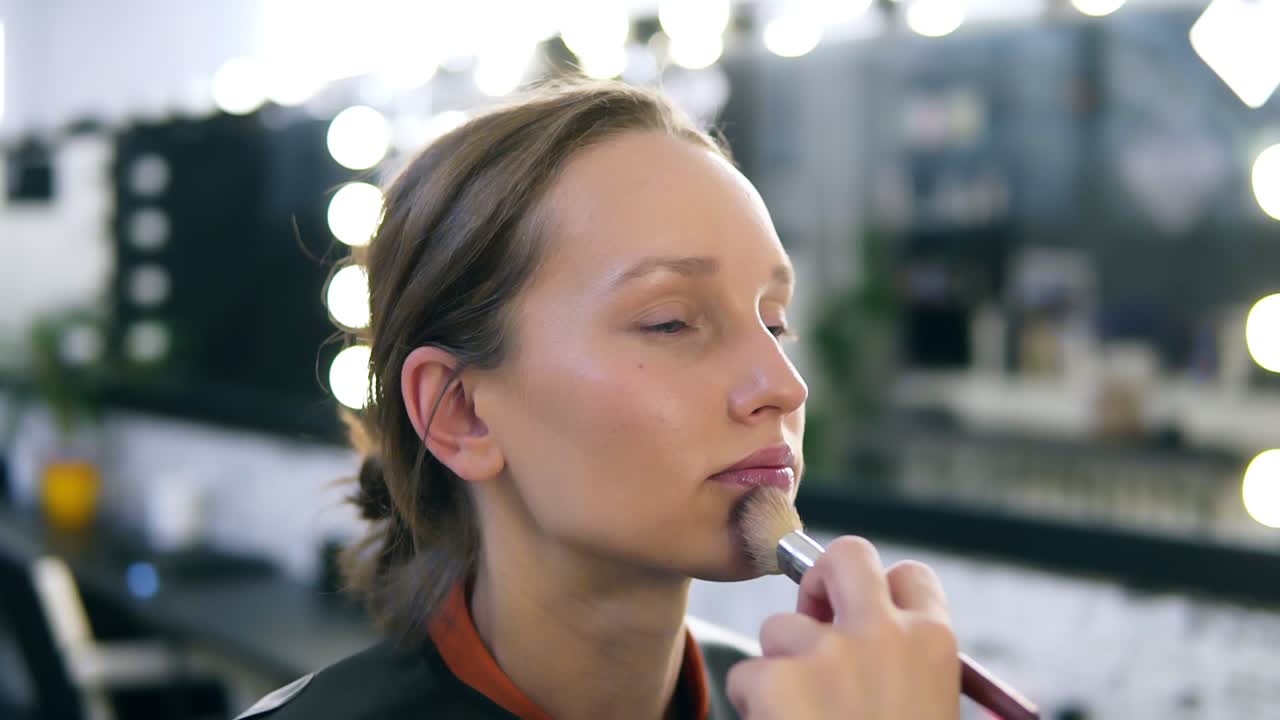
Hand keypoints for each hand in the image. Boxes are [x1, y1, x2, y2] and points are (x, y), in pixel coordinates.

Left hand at [726, 536, 960, 719]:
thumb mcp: (923, 710)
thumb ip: (900, 667)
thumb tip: (840, 626)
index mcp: (935, 645)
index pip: (909, 575)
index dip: (883, 595)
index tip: (865, 623)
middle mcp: (883, 634)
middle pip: (845, 556)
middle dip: (822, 582)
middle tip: (811, 627)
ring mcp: (827, 653)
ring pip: (780, 628)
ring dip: (781, 670)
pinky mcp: (776, 681)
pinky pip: (749, 674)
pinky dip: (755, 706)